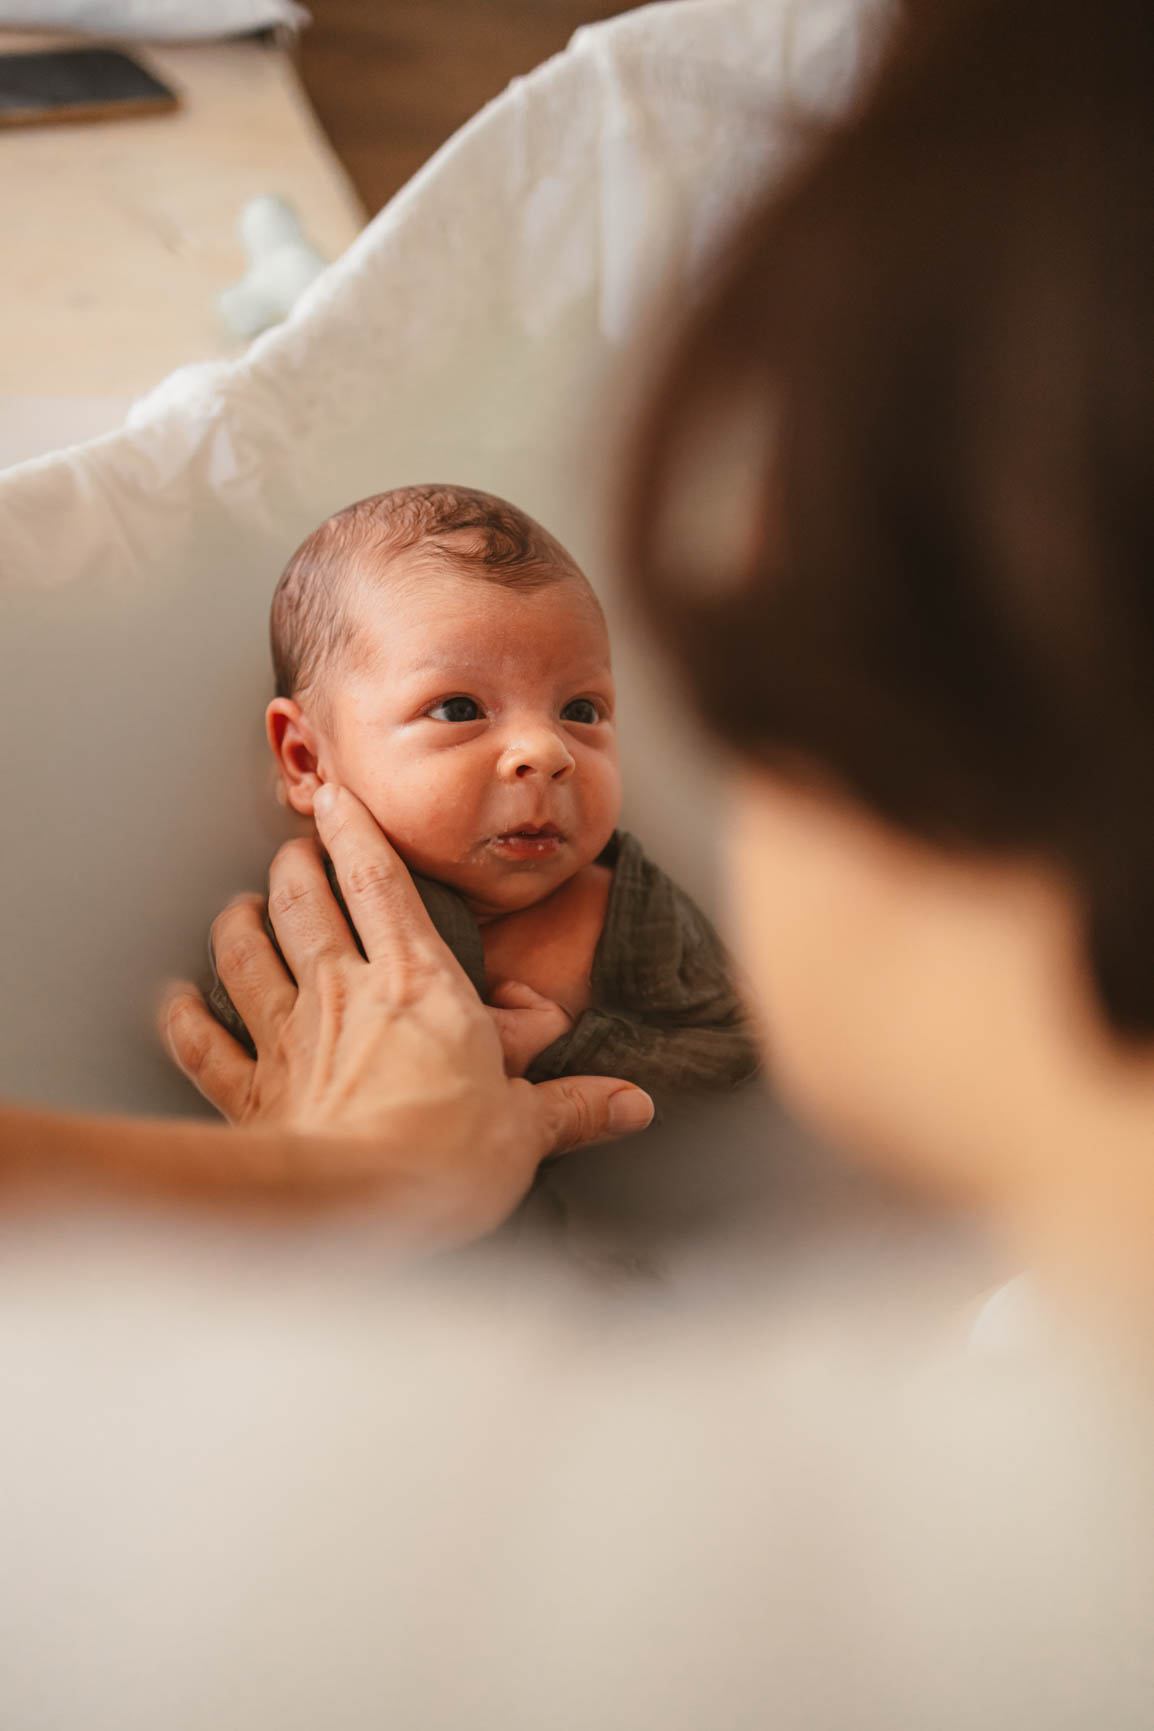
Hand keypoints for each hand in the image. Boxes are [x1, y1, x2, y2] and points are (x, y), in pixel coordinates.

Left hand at [161, 786, 653, 1244]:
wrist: (352, 1206)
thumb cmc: (441, 1160)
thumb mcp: (526, 1129)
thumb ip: (575, 1107)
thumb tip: (632, 1106)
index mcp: (418, 984)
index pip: (380, 884)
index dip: (356, 833)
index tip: (337, 797)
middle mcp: (344, 994)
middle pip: (304, 904)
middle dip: (295, 866)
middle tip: (294, 848)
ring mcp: (289, 1038)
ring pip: (247, 956)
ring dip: (239, 925)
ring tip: (238, 907)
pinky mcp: (252, 1092)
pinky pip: (205, 1044)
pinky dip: (185, 1020)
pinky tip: (176, 1002)